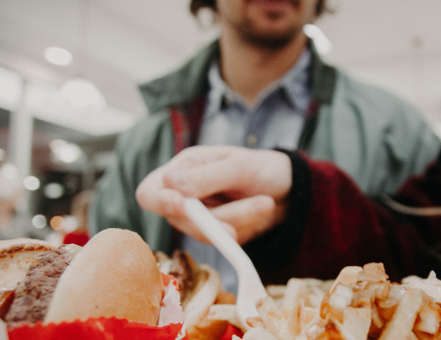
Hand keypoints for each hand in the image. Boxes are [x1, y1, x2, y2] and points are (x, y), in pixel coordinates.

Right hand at [136, 146, 292, 244]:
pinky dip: (244, 228)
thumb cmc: (262, 168)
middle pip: (179, 219)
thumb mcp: (240, 165)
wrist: (290, 190)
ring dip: (238, 219)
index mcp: (183, 169)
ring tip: (266, 203)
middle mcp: (184, 196)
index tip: (180, 205)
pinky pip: (222, 242)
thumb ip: (207, 176)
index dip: (159, 201)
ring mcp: (199, 219)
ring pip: (204, 233)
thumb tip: (171, 184)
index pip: (150, 191)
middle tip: (249, 211)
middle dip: (216, 217)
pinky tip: (261, 211)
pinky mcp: (216, 237)